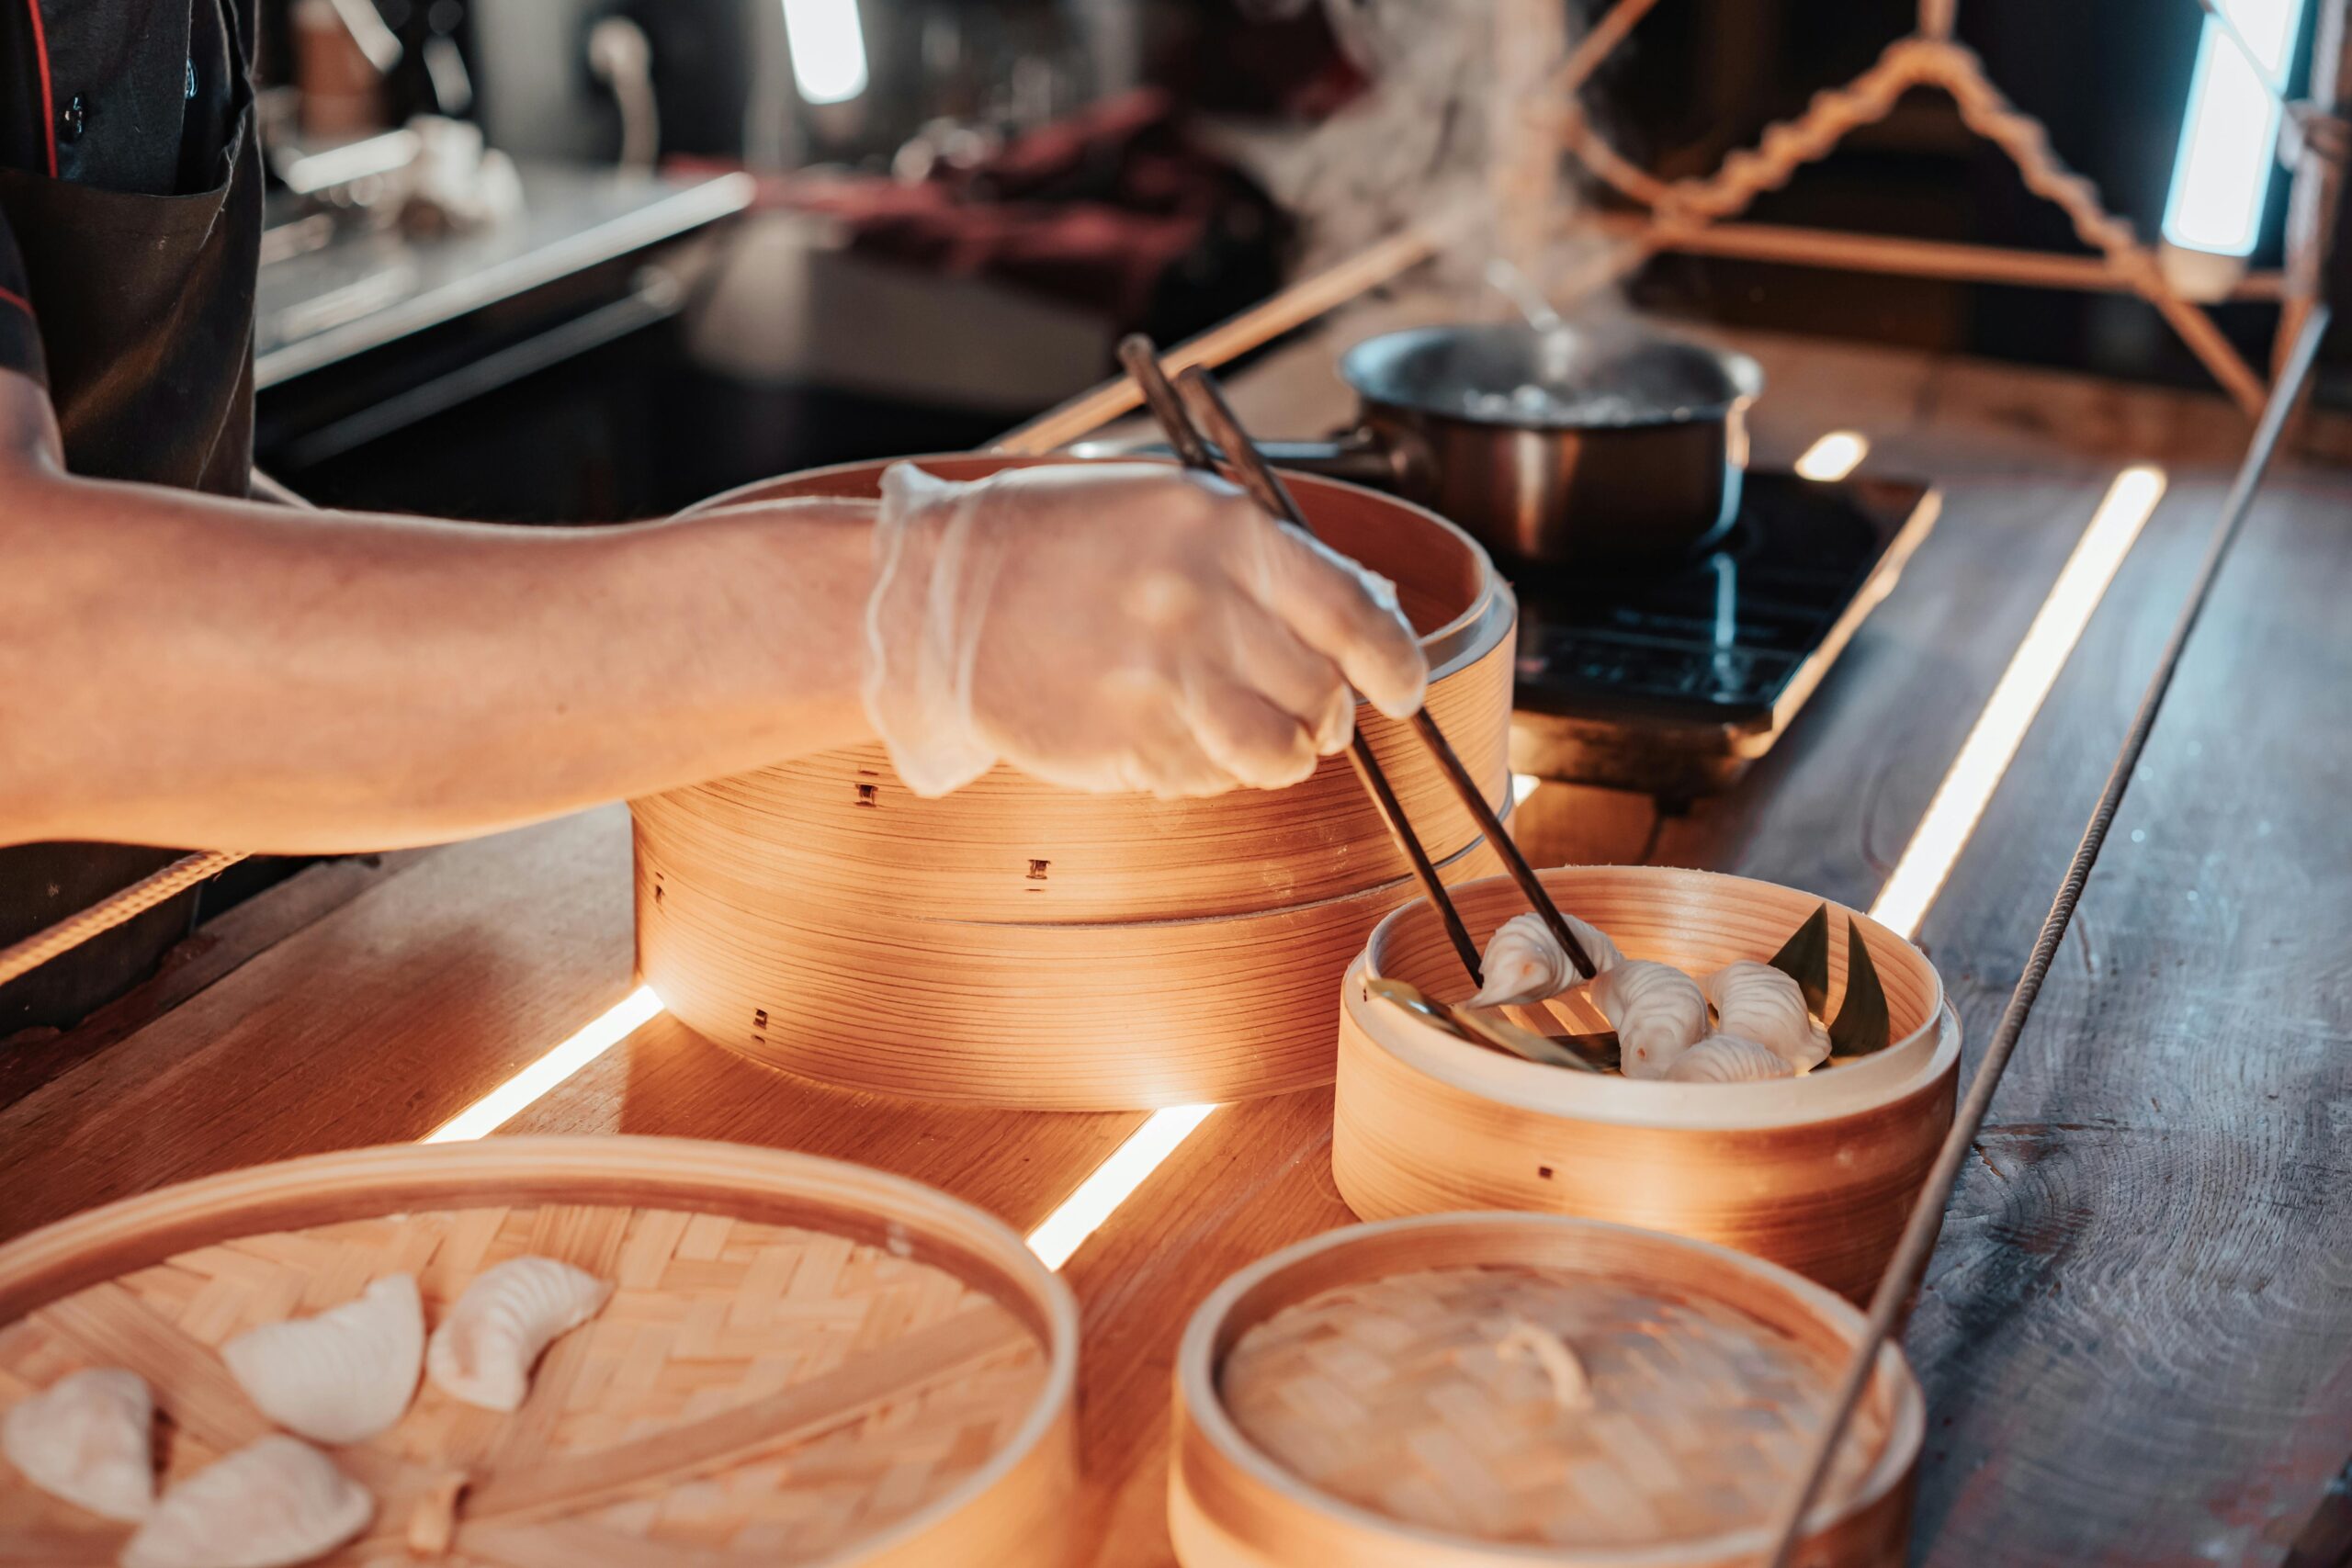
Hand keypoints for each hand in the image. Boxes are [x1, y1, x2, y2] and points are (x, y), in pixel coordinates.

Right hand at [862, 462, 1427, 796]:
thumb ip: (1274, 561)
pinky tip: (1165, 727)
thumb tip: (1375, 621)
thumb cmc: (1069, 541)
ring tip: (1249, 733)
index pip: (1355, 617)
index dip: (1396, 665)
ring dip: (1278, 753)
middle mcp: (1199, 607)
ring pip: (1277, 755)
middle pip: (1323, 694)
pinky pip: (1206, 780)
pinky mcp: (1122, 745)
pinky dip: (1206, 767)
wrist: (940, 594)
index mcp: (1223, 531)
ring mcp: (1159, 683)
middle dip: (1325, 710)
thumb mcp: (1176, 510)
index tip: (1401, 687)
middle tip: (1299, 704)